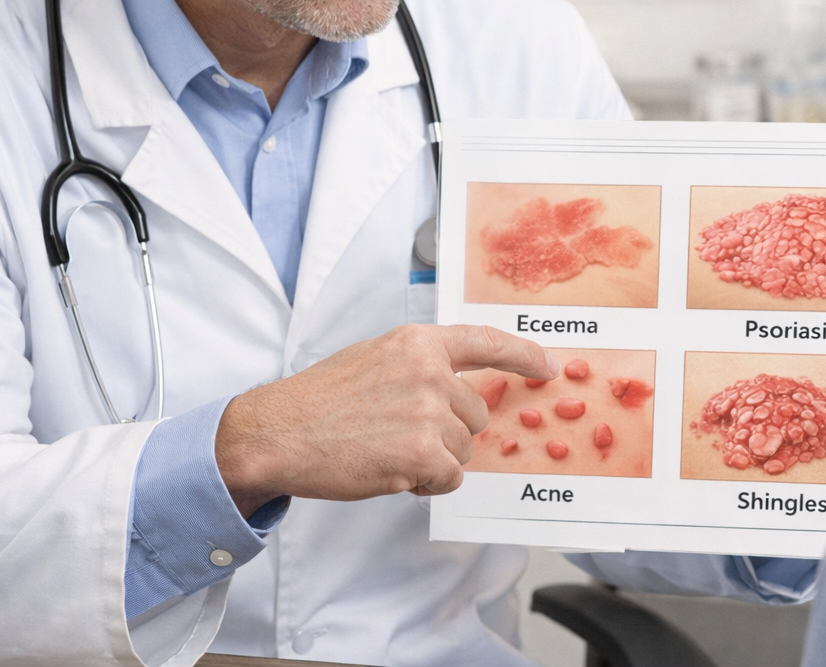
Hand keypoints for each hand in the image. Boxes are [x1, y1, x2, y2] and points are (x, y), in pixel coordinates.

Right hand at [215, 324, 558, 516]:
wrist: (278, 432)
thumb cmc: (320, 401)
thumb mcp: (377, 359)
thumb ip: (422, 366)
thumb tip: (462, 388)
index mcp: (418, 342)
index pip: (487, 342)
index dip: (523, 355)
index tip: (546, 367)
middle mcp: (430, 371)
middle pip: (477, 413)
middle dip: (450, 432)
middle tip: (401, 434)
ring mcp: (428, 411)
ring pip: (464, 449)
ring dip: (435, 460)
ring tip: (388, 450)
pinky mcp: (422, 452)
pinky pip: (450, 477)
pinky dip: (427, 483)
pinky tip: (391, 470)